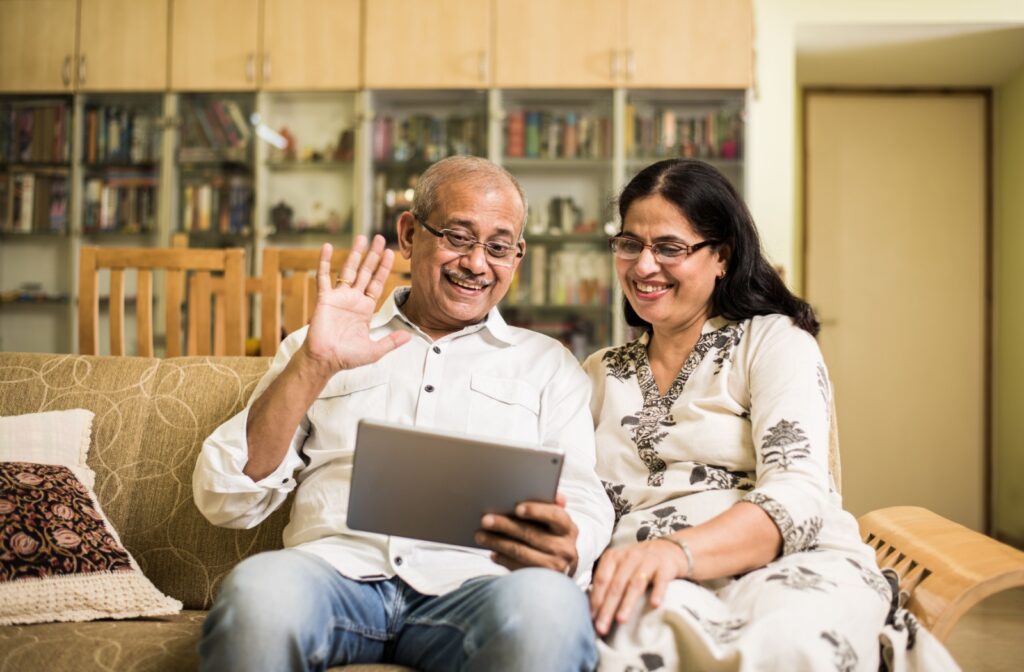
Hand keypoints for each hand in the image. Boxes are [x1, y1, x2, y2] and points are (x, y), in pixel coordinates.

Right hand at [302, 236, 410, 373]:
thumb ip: (391, 341)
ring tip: (361, 238)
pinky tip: (327, 247)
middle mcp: (353, 299)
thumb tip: (408, 336)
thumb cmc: (347, 356)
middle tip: (379, 238)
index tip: (391, 253)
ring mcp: (339, 297)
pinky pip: (323, 277)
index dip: (384, 268)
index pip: (377, 283)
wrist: (325, 360)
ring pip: (348, 270)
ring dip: (354, 254)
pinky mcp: (325, 298)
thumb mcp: (374, 350)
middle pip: (365, 272)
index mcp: (366, 308)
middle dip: (373, 255)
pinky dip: (324, 262)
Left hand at [475, 492, 578, 575]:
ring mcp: (554, 566)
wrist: (563, 567)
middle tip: (485, 519)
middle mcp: (565, 548)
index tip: (517, 508)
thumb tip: (557, 496)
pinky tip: (492, 552)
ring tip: (480, 535)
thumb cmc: (553, 536)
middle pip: (531, 534)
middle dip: (505, 525)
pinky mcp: (541, 579)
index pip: (555, 516)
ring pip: (520, 551)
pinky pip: (517, 567)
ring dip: (497, 542)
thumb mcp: (557, 523)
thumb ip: (552, 506)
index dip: (536, 511)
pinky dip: (502, 558)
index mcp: (568, 528)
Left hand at [589, 538, 688, 635]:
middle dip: (607, 608)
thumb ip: (607, 582)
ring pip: (635, 584)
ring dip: (627, 603)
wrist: (667, 549)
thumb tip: (592, 610)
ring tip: (621, 620)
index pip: (601, 580)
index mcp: (613, 557)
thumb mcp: (619, 566)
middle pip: (616, 585)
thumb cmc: (637, 563)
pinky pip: (661, 581)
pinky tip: (655, 605)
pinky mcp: (665, 568)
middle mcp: (629, 557)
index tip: (591, 620)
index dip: (596, 600)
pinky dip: (658, 592)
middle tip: (602, 628)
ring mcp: (647, 562)